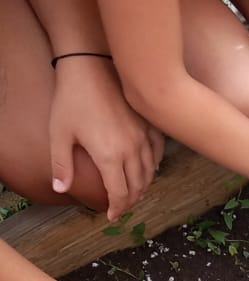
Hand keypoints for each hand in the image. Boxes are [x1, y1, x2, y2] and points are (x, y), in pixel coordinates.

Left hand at [50, 57, 163, 220]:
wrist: (90, 65)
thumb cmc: (71, 98)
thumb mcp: (60, 133)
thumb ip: (61, 165)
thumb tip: (61, 190)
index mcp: (110, 156)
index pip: (119, 193)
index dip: (117, 208)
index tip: (111, 216)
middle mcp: (132, 150)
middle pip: (137, 187)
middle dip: (130, 202)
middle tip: (121, 208)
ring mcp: (144, 137)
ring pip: (150, 173)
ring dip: (142, 187)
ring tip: (133, 193)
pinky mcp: (149, 125)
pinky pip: (157, 153)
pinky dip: (153, 166)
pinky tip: (148, 170)